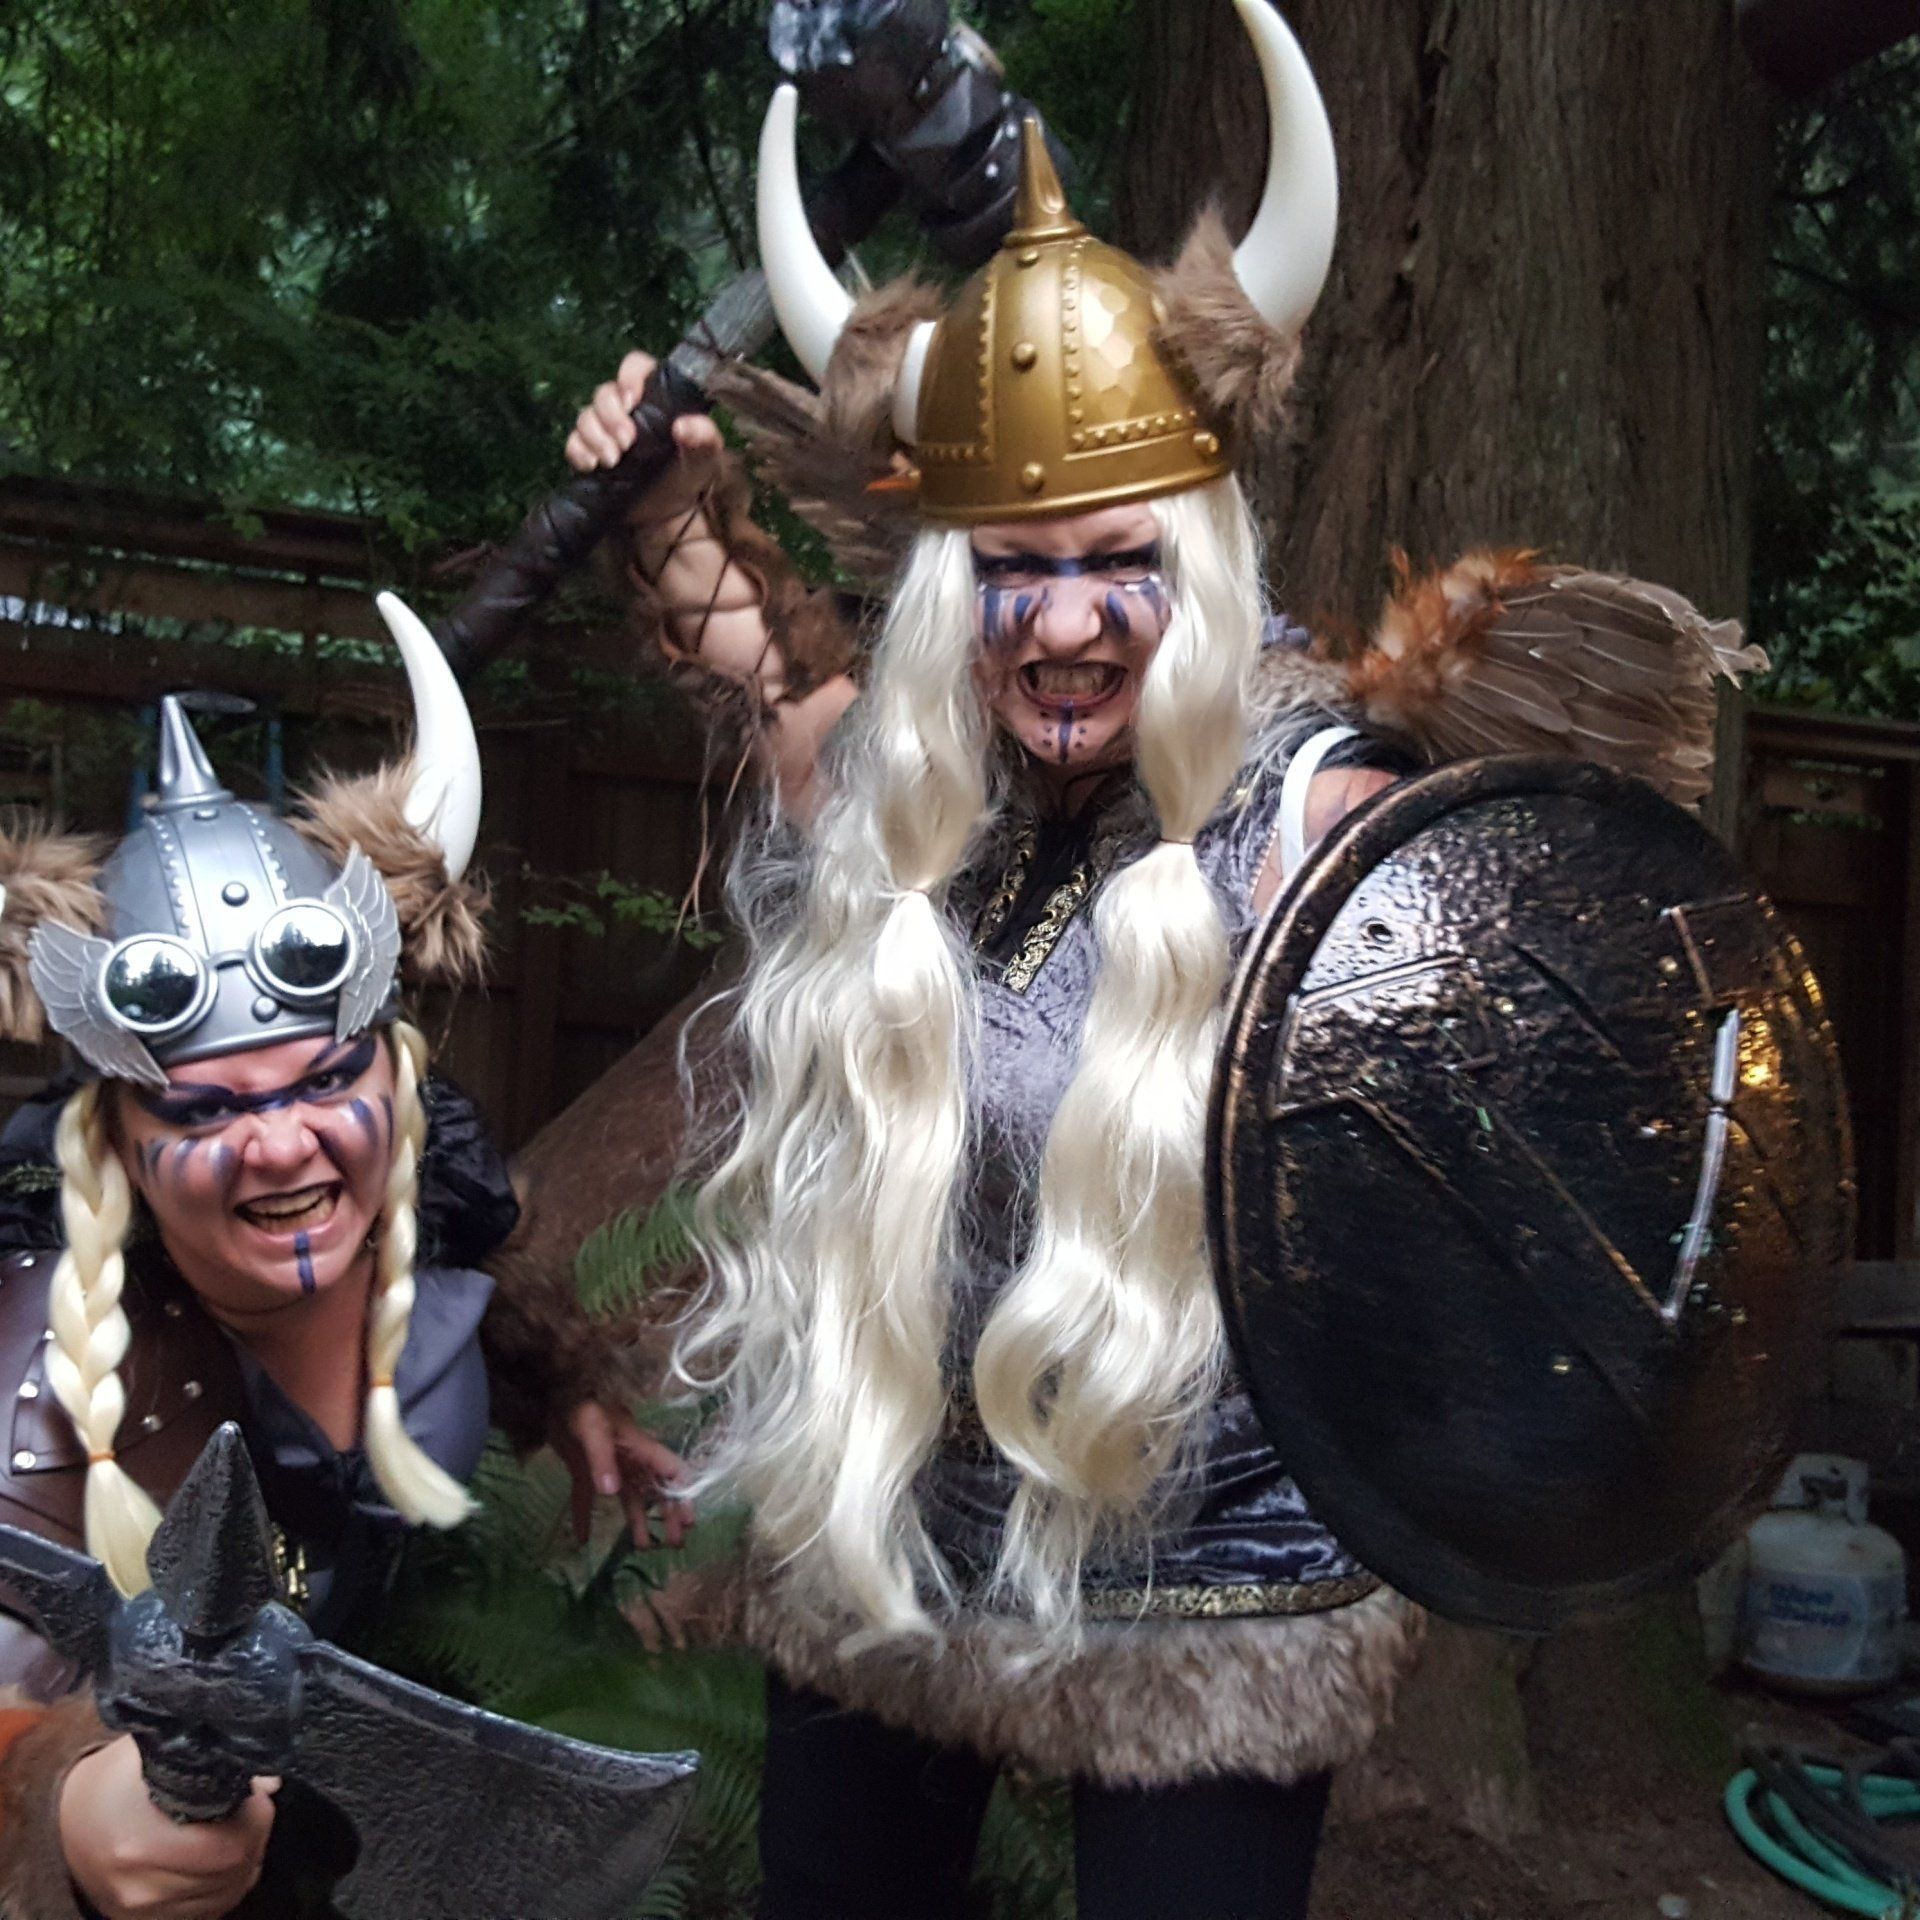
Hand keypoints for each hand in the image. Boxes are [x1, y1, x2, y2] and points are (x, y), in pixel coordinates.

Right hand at [60, 1734, 275, 1919]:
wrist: (63, 1820)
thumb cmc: (114, 1779)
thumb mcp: (155, 1753)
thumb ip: (213, 1759)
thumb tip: (269, 1782)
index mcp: (140, 1843)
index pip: (231, 1848)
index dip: (256, 1818)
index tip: (255, 1796)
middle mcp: (140, 1886)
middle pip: (233, 1873)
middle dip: (255, 1837)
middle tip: (252, 1810)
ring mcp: (140, 1911)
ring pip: (225, 1896)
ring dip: (243, 1863)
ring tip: (237, 1831)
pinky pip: (205, 1912)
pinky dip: (222, 1887)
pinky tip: (220, 1859)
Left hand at [553, 1400, 695, 1550]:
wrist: (552, 1392)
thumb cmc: (580, 1404)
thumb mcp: (592, 1427)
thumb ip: (601, 1458)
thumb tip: (612, 1492)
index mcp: (639, 1446)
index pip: (671, 1471)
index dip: (684, 1494)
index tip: (689, 1520)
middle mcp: (629, 1458)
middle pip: (655, 1489)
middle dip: (668, 1514)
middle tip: (675, 1543)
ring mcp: (608, 1465)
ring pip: (629, 1496)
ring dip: (638, 1520)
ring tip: (644, 1548)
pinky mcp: (584, 1469)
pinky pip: (588, 1498)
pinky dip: (586, 1517)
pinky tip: (582, 1539)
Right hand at [564, 348, 723, 486]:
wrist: (669, 516)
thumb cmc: (688, 477)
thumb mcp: (704, 458)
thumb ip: (704, 438)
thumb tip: (684, 427)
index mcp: (654, 398)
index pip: (635, 367)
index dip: (629, 376)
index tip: (632, 398)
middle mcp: (627, 409)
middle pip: (604, 393)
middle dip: (610, 415)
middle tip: (626, 442)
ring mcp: (605, 430)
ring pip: (585, 416)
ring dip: (595, 436)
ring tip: (612, 460)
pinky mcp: (590, 452)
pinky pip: (573, 443)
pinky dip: (578, 452)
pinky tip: (592, 466)